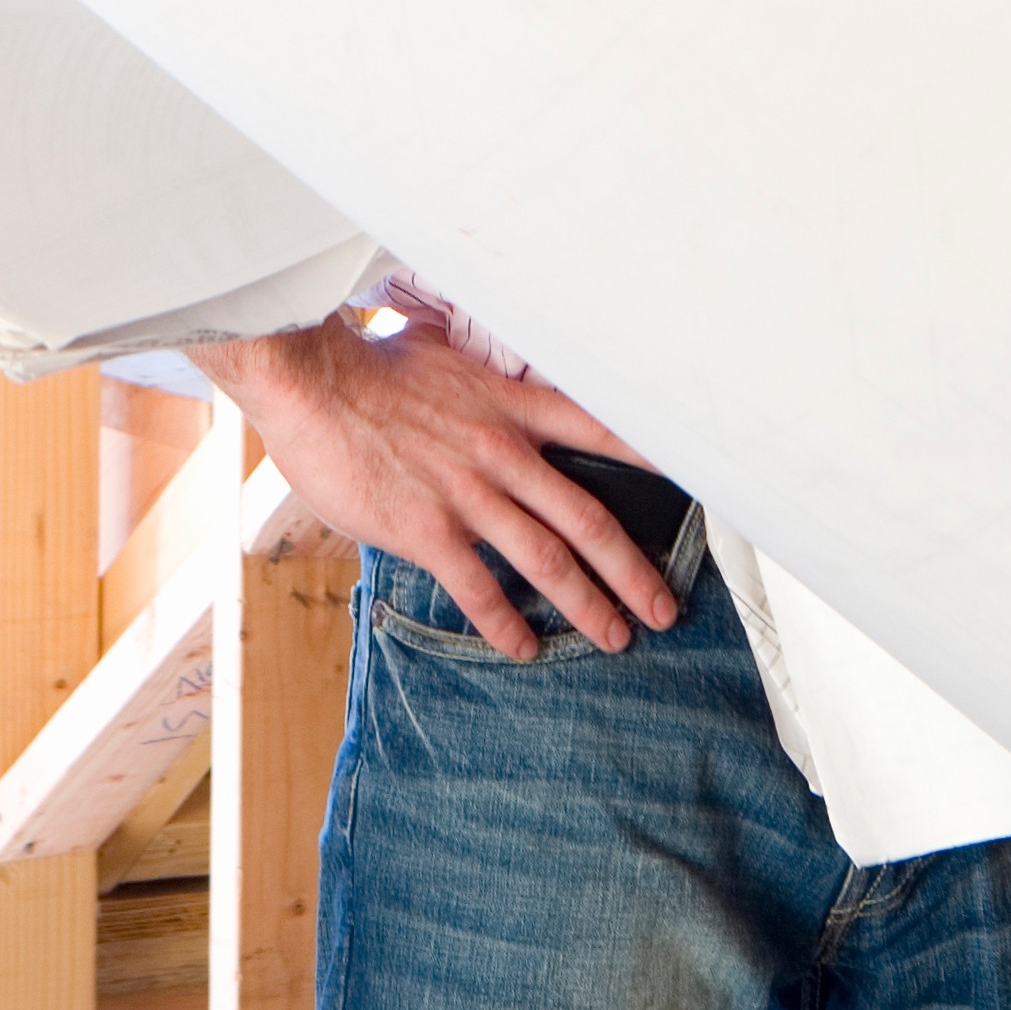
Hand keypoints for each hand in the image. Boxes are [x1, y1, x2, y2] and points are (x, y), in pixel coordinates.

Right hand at [189, 319, 682, 658]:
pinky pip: (478, 588)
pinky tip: (522, 649)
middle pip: (588, 519)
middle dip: (633, 571)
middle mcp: (503, 452)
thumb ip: (482, 394)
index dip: (654, 461)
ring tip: (614, 639)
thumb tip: (495, 409)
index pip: (602, 430)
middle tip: (664, 608)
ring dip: (586, 606)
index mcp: (512, 406)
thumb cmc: (368, 366)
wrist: (312, 379)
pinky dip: (505, 624)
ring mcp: (468, 493)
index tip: (697, 488)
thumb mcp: (446, 360)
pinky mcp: (427, 528)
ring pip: (546, 560)